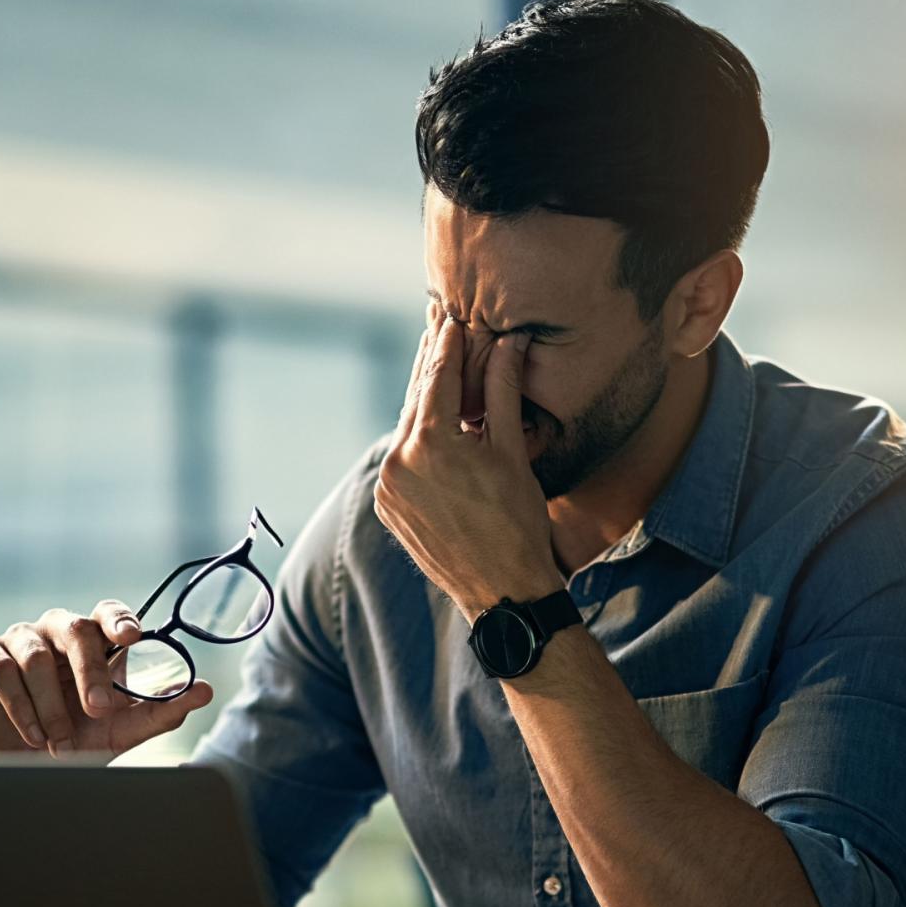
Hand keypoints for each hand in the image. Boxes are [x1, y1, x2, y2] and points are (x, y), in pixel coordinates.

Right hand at [0, 600, 212, 760]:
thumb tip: (205, 691)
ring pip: (36, 656)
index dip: (118, 618)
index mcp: (94, 643)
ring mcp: (20, 641)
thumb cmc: (77, 742)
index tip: (131, 635)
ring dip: (52, 706)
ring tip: (59, 742)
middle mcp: (57, 633)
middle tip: (100, 710)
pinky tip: (33, 735)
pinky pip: (4, 669)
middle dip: (90, 672)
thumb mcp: (122, 732)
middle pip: (76, 629)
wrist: (23, 772)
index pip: (108, 613)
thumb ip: (162, 711)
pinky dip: (21, 706)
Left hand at [373, 312, 558, 622]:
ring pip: (406, 428)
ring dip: (424, 400)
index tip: (452, 316)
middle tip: (438, 327)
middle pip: (416, 398)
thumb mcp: (512, 450)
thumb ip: (501, 392)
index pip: (438, 377)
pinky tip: (433, 422)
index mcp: (430, 443)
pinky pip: (401, 459)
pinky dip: (416, 438)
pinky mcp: (387, 507)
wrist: (501, 590)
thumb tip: (508, 342)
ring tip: (438, 369)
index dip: (447, 343)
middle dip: (431, 364)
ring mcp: (388, 487)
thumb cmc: (518, 521)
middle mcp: (399, 462)